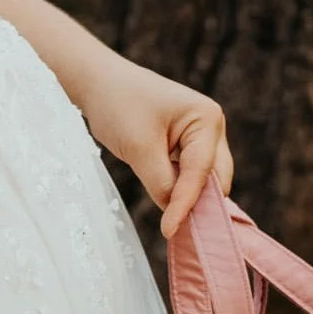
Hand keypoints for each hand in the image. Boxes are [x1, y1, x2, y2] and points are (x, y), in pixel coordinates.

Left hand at [78, 54, 233, 238]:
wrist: (97, 82)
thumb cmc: (117, 104)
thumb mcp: (138, 148)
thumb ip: (162, 184)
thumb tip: (176, 214)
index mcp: (207, 118)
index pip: (200, 172)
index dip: (185, 204)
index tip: (169, 231)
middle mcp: (211, 126)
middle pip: (215, 179)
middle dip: (198, 203)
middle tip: (176, 230)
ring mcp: (201, 136)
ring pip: (203, 181)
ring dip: (188, 197)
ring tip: (171, 221)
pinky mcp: (186, 146)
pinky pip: (190, 176)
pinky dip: (179, 190)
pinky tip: (166, 203)